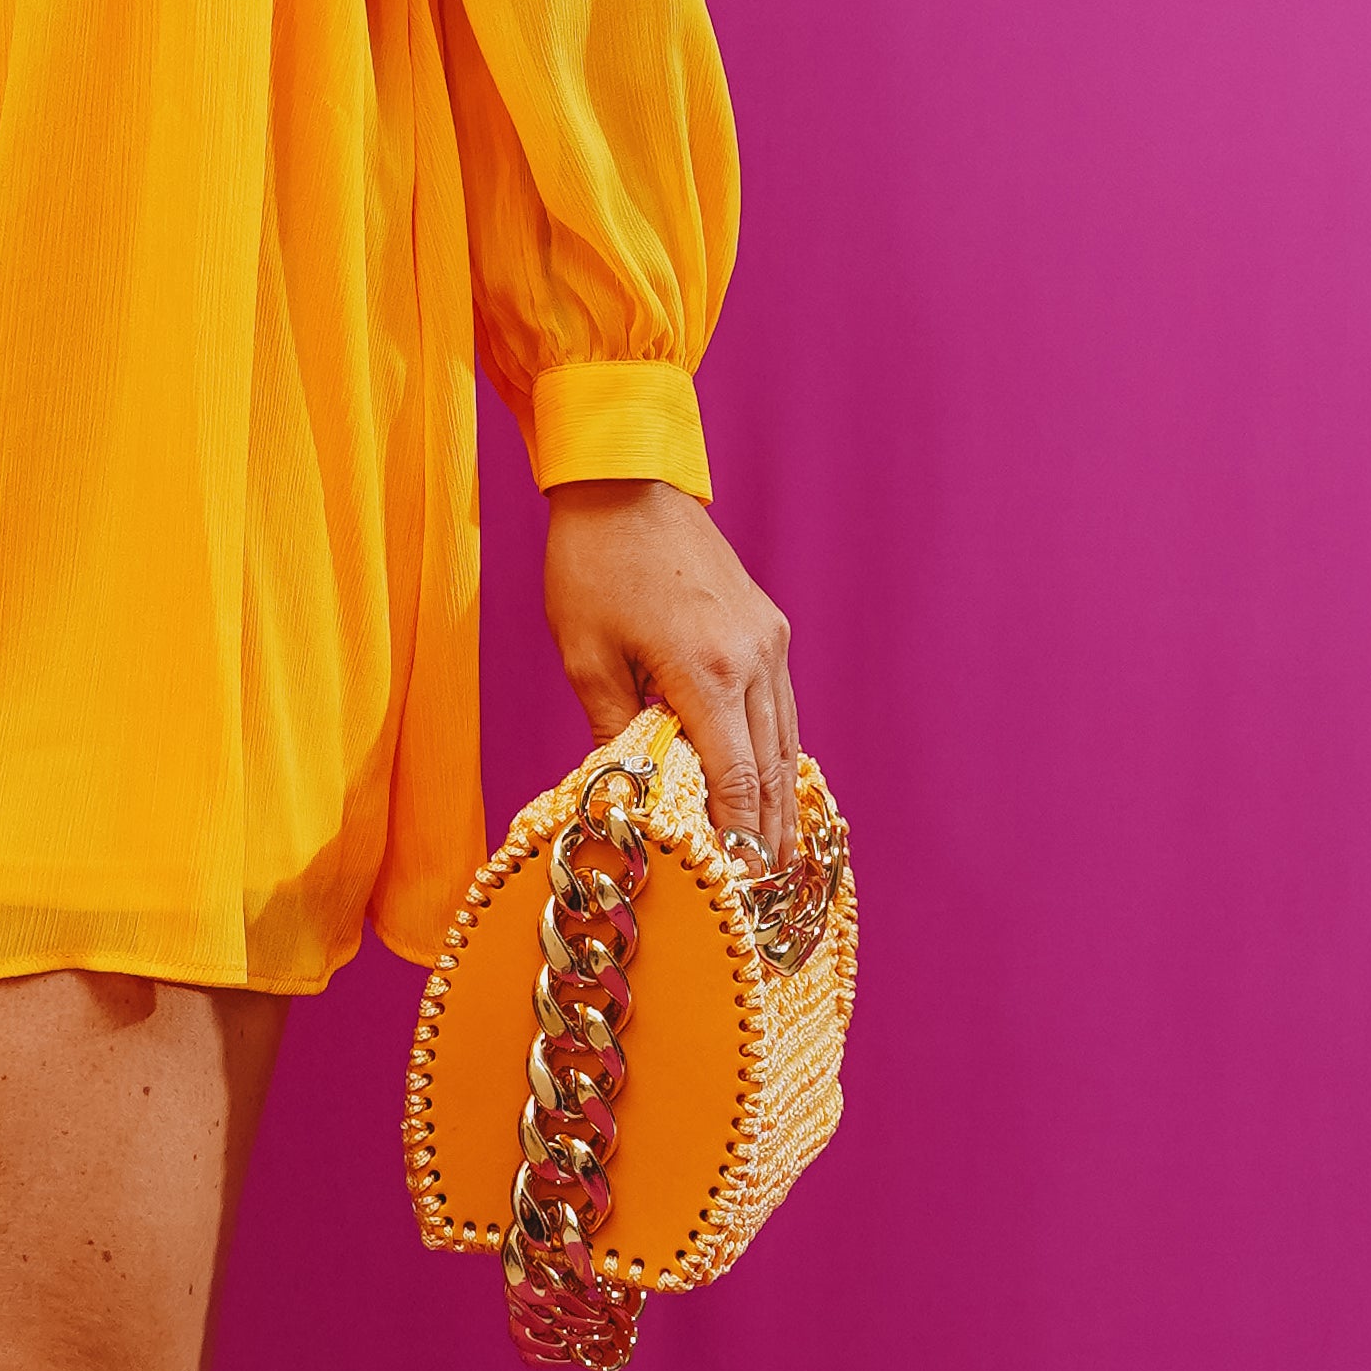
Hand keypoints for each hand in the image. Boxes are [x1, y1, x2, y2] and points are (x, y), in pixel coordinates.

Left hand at [543, 480, 804, 871]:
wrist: (625, 484)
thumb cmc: (592, 565)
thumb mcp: (585, 654)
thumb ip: (614, 729)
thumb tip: (626, 790)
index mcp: (706, 670)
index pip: (735, 778)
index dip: (737, 835)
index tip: (736, 881)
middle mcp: (753, 658)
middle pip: (771, 767)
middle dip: (769, 830)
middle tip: (766, 887)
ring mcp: (769, 639)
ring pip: (785, 737)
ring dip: (780, 795)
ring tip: (775, 852)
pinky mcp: (769, 625)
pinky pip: (780, 703)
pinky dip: (776, 748)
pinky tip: (771, 783)